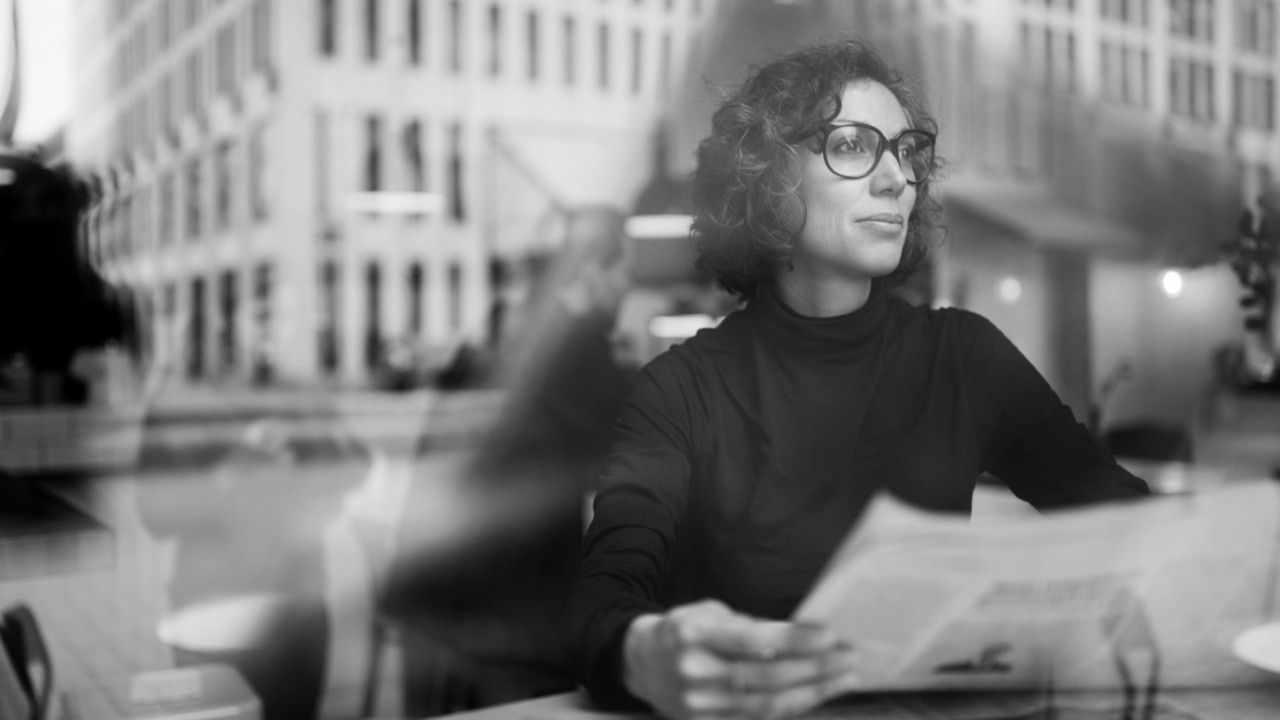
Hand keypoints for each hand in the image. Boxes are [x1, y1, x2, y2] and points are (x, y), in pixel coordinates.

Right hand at [621, 599, 858, 719]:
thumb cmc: (685, 629)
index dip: (793, 640)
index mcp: (693, 633)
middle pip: (766, 677)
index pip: (752, 640)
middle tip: (850, 658)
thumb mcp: (711, 612)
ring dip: (813, 692)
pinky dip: (791, 707)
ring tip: (844, 679)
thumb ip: (753, 627)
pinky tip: (815, 695)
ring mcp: (699, 704)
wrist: (640, 662)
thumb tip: (808, 634)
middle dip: (815, 669)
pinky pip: (757, 718)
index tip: (829, 636)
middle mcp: (695, 671)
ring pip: (767, 705)